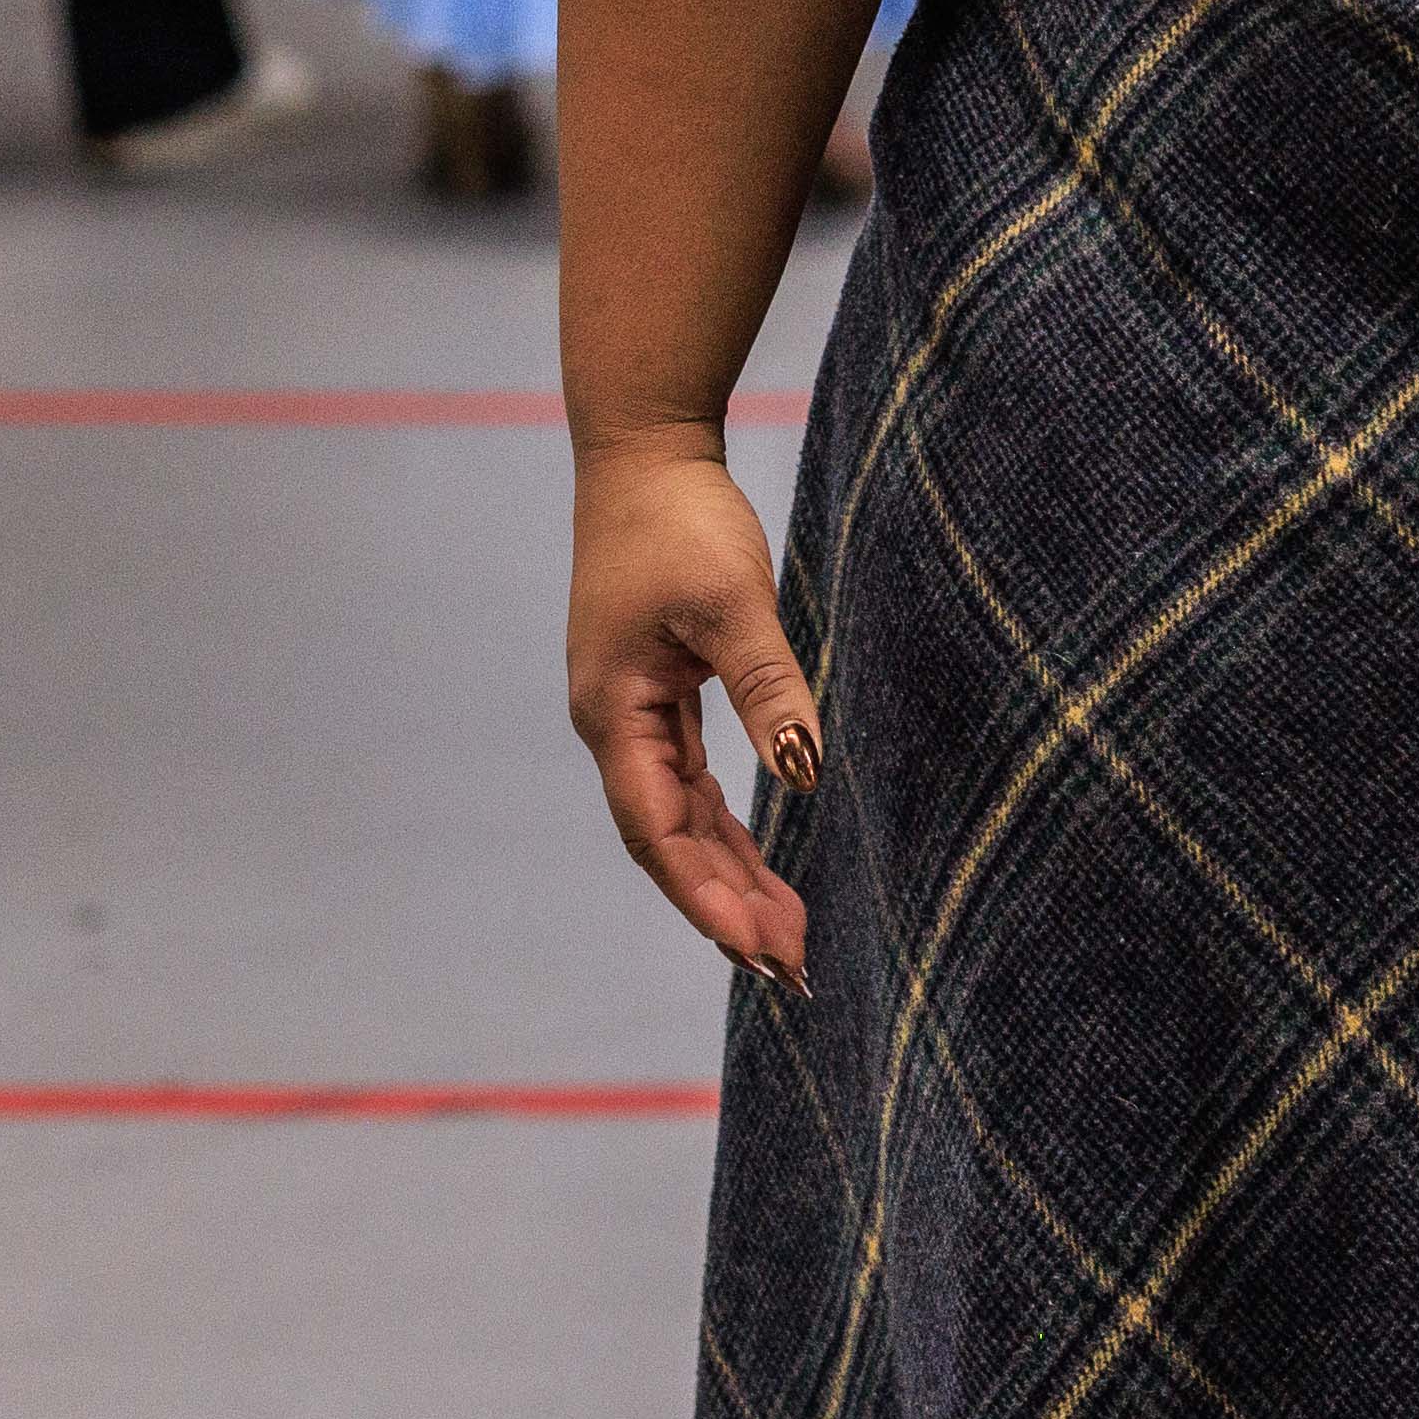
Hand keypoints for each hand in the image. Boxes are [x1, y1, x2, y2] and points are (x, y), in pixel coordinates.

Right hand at [569, 437, 822, 987]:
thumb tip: (805, 773)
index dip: (709, 897)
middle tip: (795, 967)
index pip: (660, 832)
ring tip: (788, 933)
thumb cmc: (679, 519)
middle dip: (728, 905)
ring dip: (729, 874)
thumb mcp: (731, 601)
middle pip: (669, 842)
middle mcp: (614, 726)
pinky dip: (723, 828)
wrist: (643, 451)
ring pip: (680, 819)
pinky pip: (688, 784)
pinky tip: (757, 860)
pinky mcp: (654, 695)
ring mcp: (630, 713)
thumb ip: (767, 687)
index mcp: (615, 713)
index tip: (762, 950)